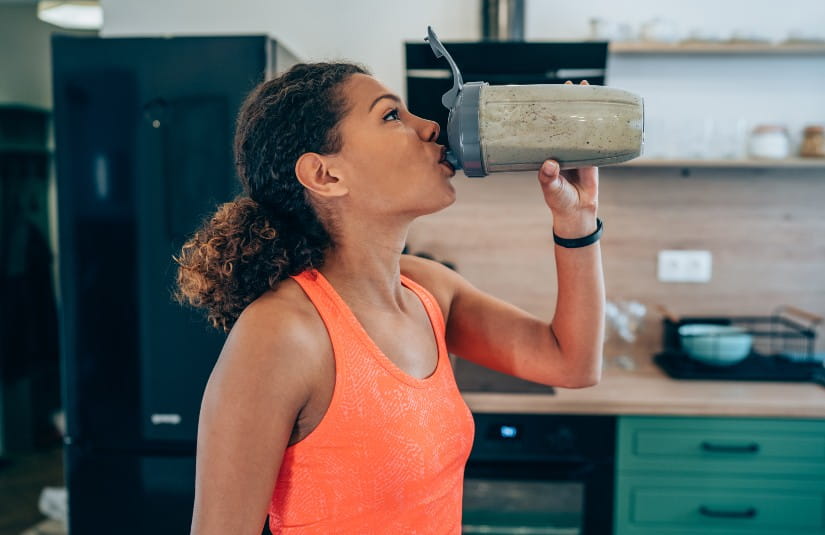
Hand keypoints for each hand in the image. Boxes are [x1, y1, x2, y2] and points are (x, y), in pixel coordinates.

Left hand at [537, 80, 598, 231]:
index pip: (546, 128)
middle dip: (569, 103)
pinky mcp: (593, 157)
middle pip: (565, 122)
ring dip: (586, 110)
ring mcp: (578, 151)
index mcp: (548, 152)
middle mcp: (562, 148)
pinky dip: (601, 125)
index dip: (548, 111)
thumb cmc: (558, 200)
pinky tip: (605, 112)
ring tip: (588, 89)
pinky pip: (597, 138)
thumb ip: (548, 177)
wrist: (577, 212)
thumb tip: (549, 164)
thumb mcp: (551, 188)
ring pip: (582, 127)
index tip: (549, 94)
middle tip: (571, 85)